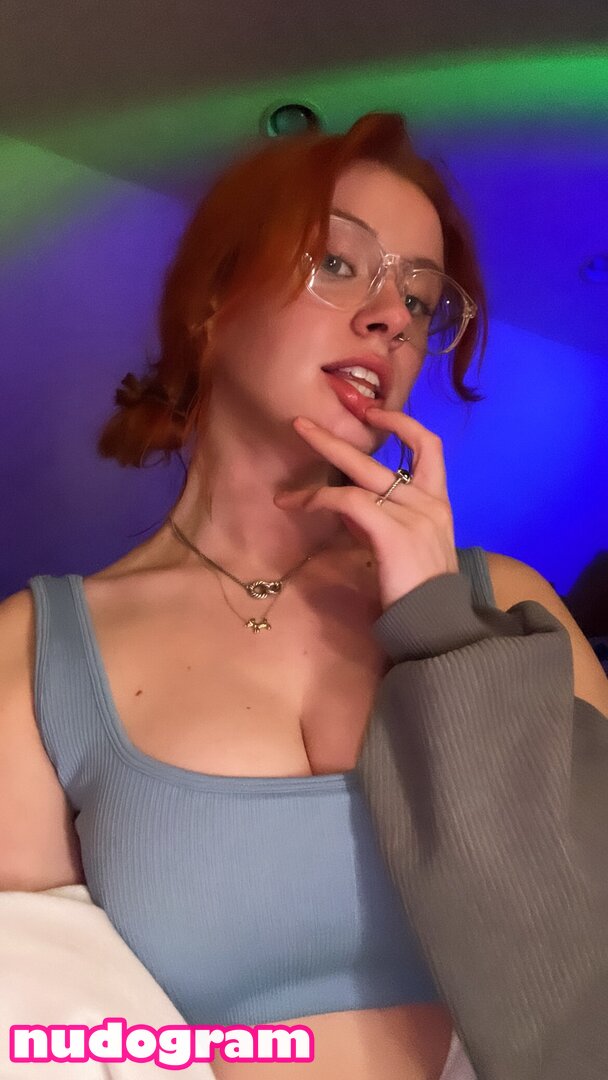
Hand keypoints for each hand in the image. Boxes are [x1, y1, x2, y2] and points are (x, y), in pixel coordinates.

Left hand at [274, 407, 458, 610]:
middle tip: (302, 424)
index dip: (402, 424)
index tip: (373, 413)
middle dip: (336, 438)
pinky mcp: (393, 531)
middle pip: (380, 456)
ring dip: (318, 471)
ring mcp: (413, 514)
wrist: (438, 627)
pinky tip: (299, 506)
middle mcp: (429, 502)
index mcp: (439, 504)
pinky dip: (320, 499)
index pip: (429, 447)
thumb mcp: (407, 549)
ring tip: (285, 485)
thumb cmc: (422, 596)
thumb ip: (382, 522)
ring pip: (357, 476)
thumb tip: (346, 504)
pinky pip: (348, 501)